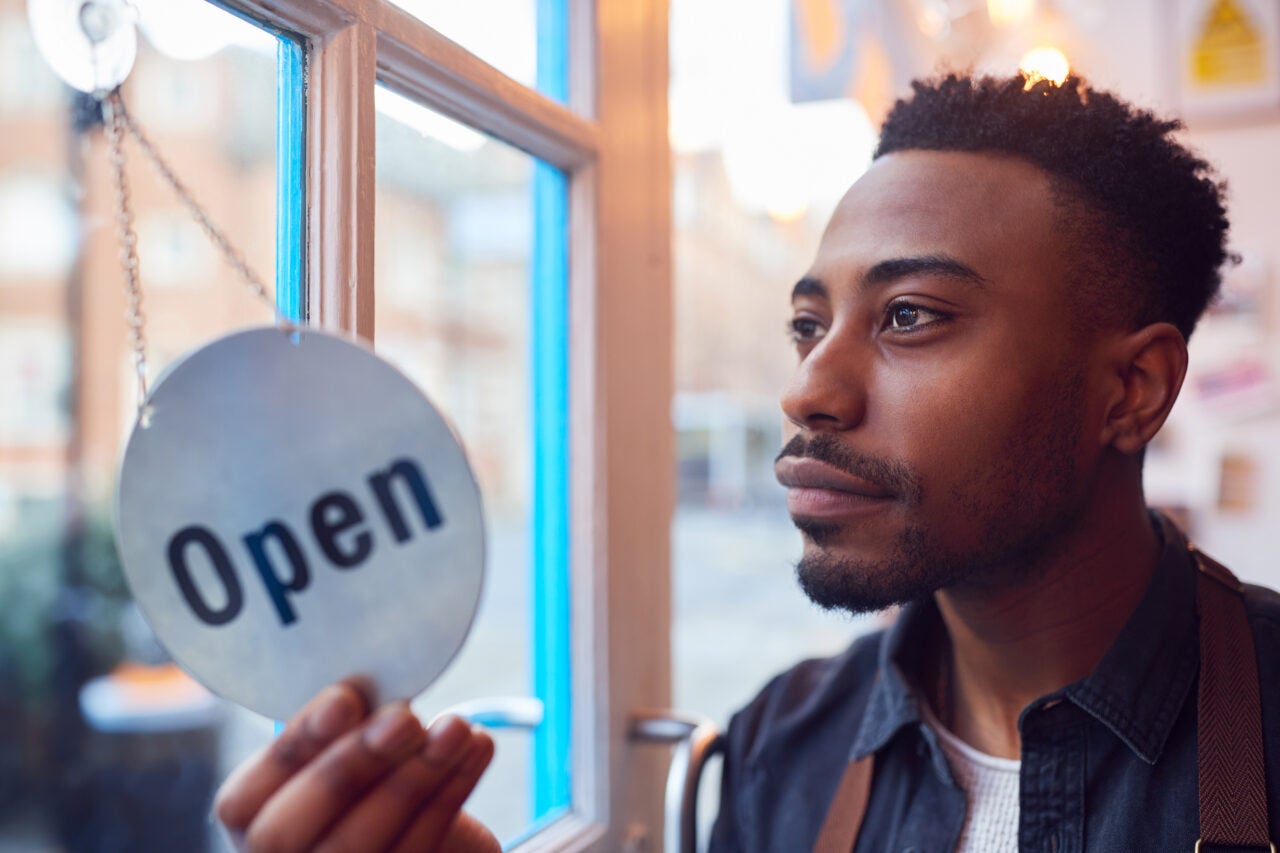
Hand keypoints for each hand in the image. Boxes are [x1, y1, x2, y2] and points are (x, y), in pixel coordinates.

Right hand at [214, 679, 499, 851]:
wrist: (413, 825)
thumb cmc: (369, 772)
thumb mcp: (346, 746)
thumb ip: (345, 725)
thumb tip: (373, 679)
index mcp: (252, 820)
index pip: (244, 798)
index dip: (296, 746)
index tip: (345, 698)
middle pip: (294, 830)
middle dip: (354, 765)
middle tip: (405, 718)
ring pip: (365, 842)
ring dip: (418, 776)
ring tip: (456, 726)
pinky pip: (423, 846)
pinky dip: (453, 790)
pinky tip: (476, 746)